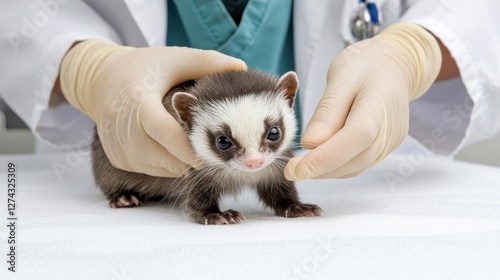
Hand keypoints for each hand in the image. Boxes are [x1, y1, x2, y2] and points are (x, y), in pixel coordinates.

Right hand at [60, 40, 245, 176]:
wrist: (100, 80)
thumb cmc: (143, 68)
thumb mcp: (173, 59)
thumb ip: (206, 62)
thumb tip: (240, 66)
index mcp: (138, 103)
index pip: (165, 134)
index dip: (189, 147)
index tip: (211, 154)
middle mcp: (124, 130)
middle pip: (167, 158)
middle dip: (192, 156)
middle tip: (209, 146)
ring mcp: (119, 148)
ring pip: (163, 168)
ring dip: (182, 161)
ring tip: (188, 141)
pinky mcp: (118, 159)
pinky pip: (153, 170)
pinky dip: (168, 163)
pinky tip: (170, 145)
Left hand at [285, 23, 441, 179]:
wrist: (392, 66)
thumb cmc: (363, 67)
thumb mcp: (339, 79)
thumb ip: (326, 113)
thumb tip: (309, 145)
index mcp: (379, 104)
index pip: (355, 138)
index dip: (325, 158)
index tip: (295, 169)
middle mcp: (390, 130)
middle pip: (355, 159)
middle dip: (320, 169)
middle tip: (290, 169)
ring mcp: (390, 142)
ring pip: (356, 167)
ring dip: (326, 171)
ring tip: (301, 164)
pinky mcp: (385, 149)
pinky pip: (358, 163)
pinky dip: (336, 166)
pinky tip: (320, 158)